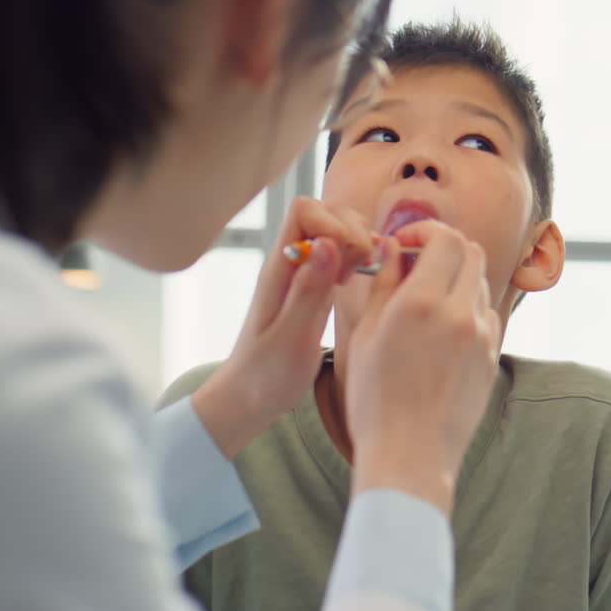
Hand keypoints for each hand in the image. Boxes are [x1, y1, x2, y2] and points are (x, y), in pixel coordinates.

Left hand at [191, 198, 372, 457]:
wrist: (247, 399)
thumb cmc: (265, 376)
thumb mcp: (291, 338)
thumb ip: (308, 291)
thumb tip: (327, 243)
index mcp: (278, 270)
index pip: (304, 211)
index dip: (334, 222)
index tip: (351, 256)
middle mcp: (289, 265)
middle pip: (323, 212)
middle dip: (352, 228)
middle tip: (363, 265)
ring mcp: (301, 275)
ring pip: (333, 231)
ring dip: (356, 242)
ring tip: (361, 273)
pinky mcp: (312, 289)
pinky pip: (336, 256)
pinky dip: (354, 259)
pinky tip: (355, 282)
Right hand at [344, 221, 501, 514]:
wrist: (409, 456)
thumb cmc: (375, 399)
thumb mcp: (366, 335)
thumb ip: (385, 284)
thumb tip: (395, 249)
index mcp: (422, 303)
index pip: (445, 239)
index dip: (426, 231)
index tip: (406, 243)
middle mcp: (460, 314)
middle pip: (472, 252)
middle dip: (446, 248)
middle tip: (419, 263)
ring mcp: (483, 338)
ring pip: (480, 285)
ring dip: (457, 280)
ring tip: (425, 302)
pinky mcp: (492, 359)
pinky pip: (485, 317)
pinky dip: (467, 310)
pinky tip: (441, 333)